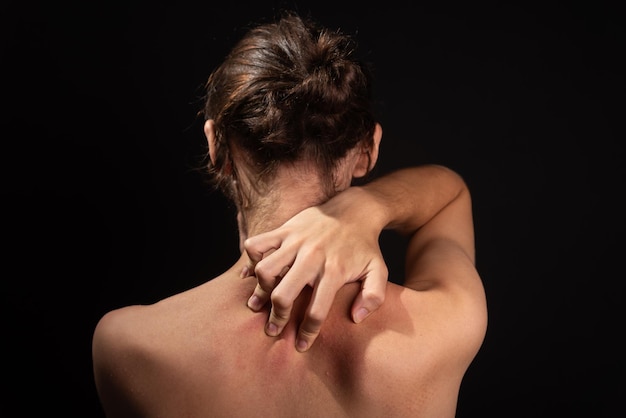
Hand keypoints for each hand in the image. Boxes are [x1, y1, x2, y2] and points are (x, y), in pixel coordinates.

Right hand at [242, 190, 387, 351]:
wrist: (355, 209)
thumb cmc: (365, 246)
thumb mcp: (379, 271)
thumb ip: (374, 296)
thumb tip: (356, 318)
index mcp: (335, 271)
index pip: (317, 310)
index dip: (307, 332)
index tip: (301, 345)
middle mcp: (313, 256)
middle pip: (283, 293)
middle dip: (276, 317)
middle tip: (273, 329)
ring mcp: (296, 241)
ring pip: (264, 269)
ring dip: (260, 288)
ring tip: (262, 300)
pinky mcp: (284, 229)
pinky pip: (256, 244)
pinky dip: (251, 260)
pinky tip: (255, 272)